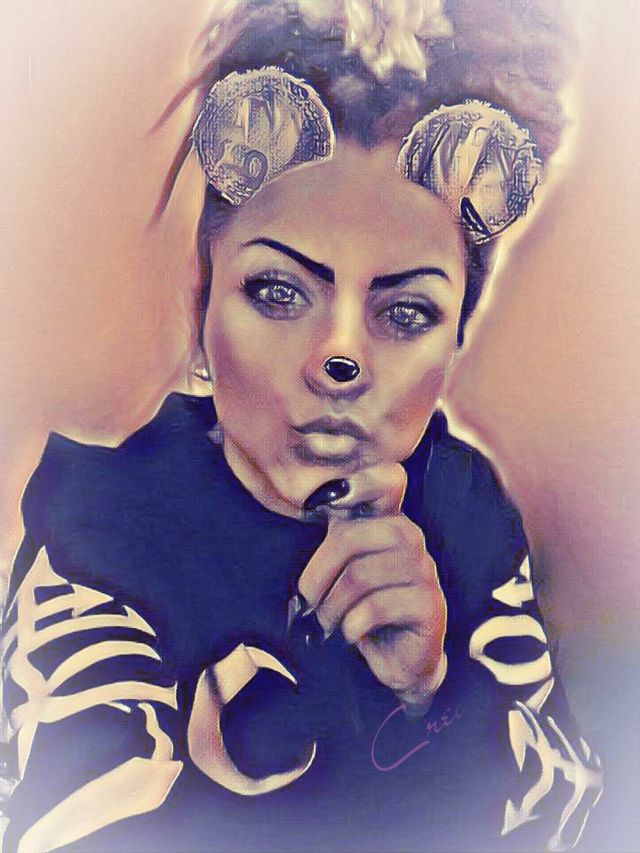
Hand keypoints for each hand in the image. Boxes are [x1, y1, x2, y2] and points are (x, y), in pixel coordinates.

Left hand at [297, 464, 446, 711]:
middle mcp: (409, 537)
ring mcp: (424, 570)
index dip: (359, 482)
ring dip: (331, 607)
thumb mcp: (343, 567)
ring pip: (359, 576)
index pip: (388, 479)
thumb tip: (311, 505)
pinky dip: (351, 626)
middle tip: (307, 602)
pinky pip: (376, 608)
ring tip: (326, 622)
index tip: (317, 505)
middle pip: (350, 537)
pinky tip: (349, 635)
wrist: (397, 657)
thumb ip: (335, 537)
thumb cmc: (362, 607)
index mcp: (387, 520)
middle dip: (316, 574)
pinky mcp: (429, 605)